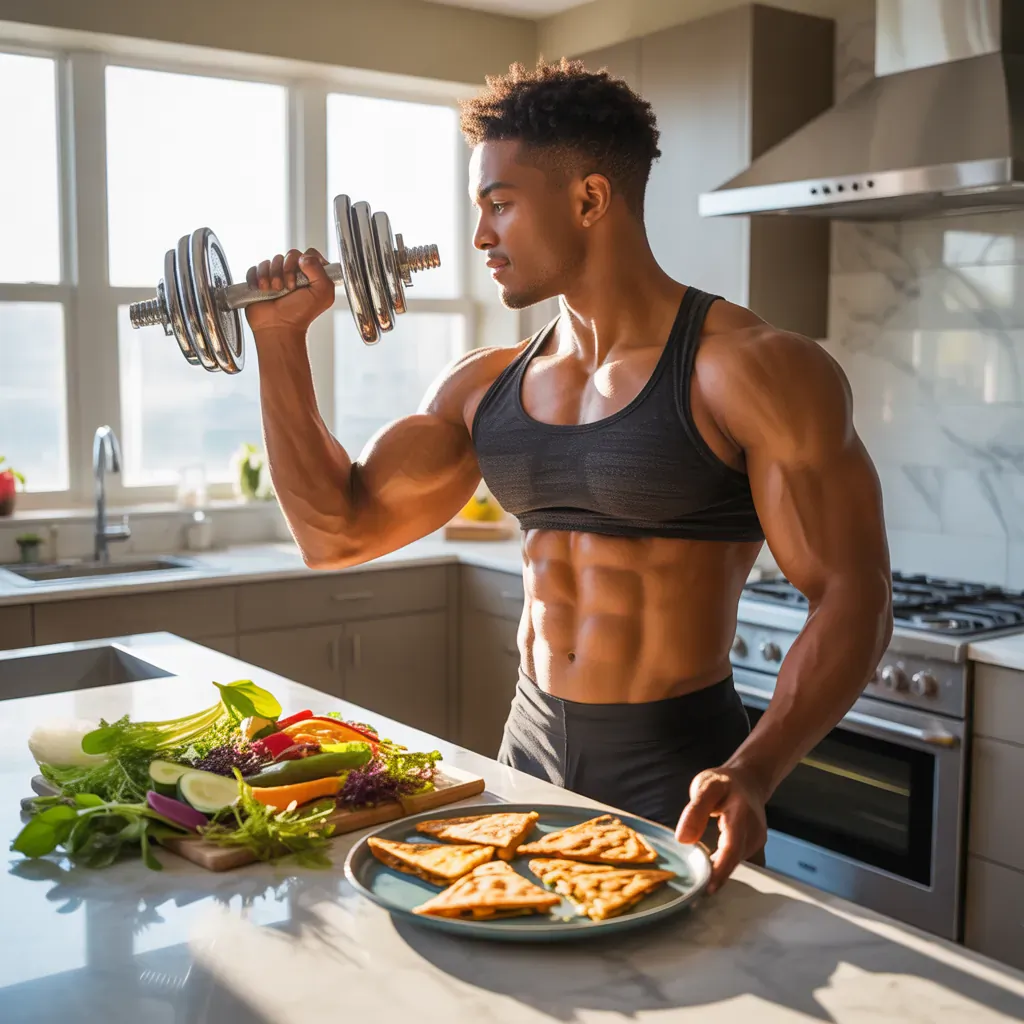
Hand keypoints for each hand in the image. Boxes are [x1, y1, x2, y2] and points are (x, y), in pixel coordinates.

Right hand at [244, 248, 334, 333]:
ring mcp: (277, 275)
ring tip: (275, 291)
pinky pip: (256, 267)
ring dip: (273, 275)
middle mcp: (296, 273)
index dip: (307, 261)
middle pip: (291, 254)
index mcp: (313, 276)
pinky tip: (262, 289)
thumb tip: (304, 257)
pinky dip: (257, 277)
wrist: (278, 326)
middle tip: (289, 287)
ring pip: (273, 260)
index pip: (311, 254)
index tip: (305, 275)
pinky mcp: (261, 279)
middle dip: (288, 270)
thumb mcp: (322, 294)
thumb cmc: (300, 314)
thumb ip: (320, 271)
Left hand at [674, 766, 767, 893]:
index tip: (707, 888)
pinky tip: (709, 875)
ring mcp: (757, 841)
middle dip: (716, 878)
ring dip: (720, 875)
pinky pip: (740, 863)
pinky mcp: (755, 848)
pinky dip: (725, 870)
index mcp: (740, 814)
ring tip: (697, 886)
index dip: (720, 870)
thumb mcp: (706, 786)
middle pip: (735, 860)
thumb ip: (695, 811)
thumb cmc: (724, 783)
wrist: (749, 781)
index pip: (732, 847)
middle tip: (693, 894)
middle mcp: (753, 831)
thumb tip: (682, 839)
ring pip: (738, 864)